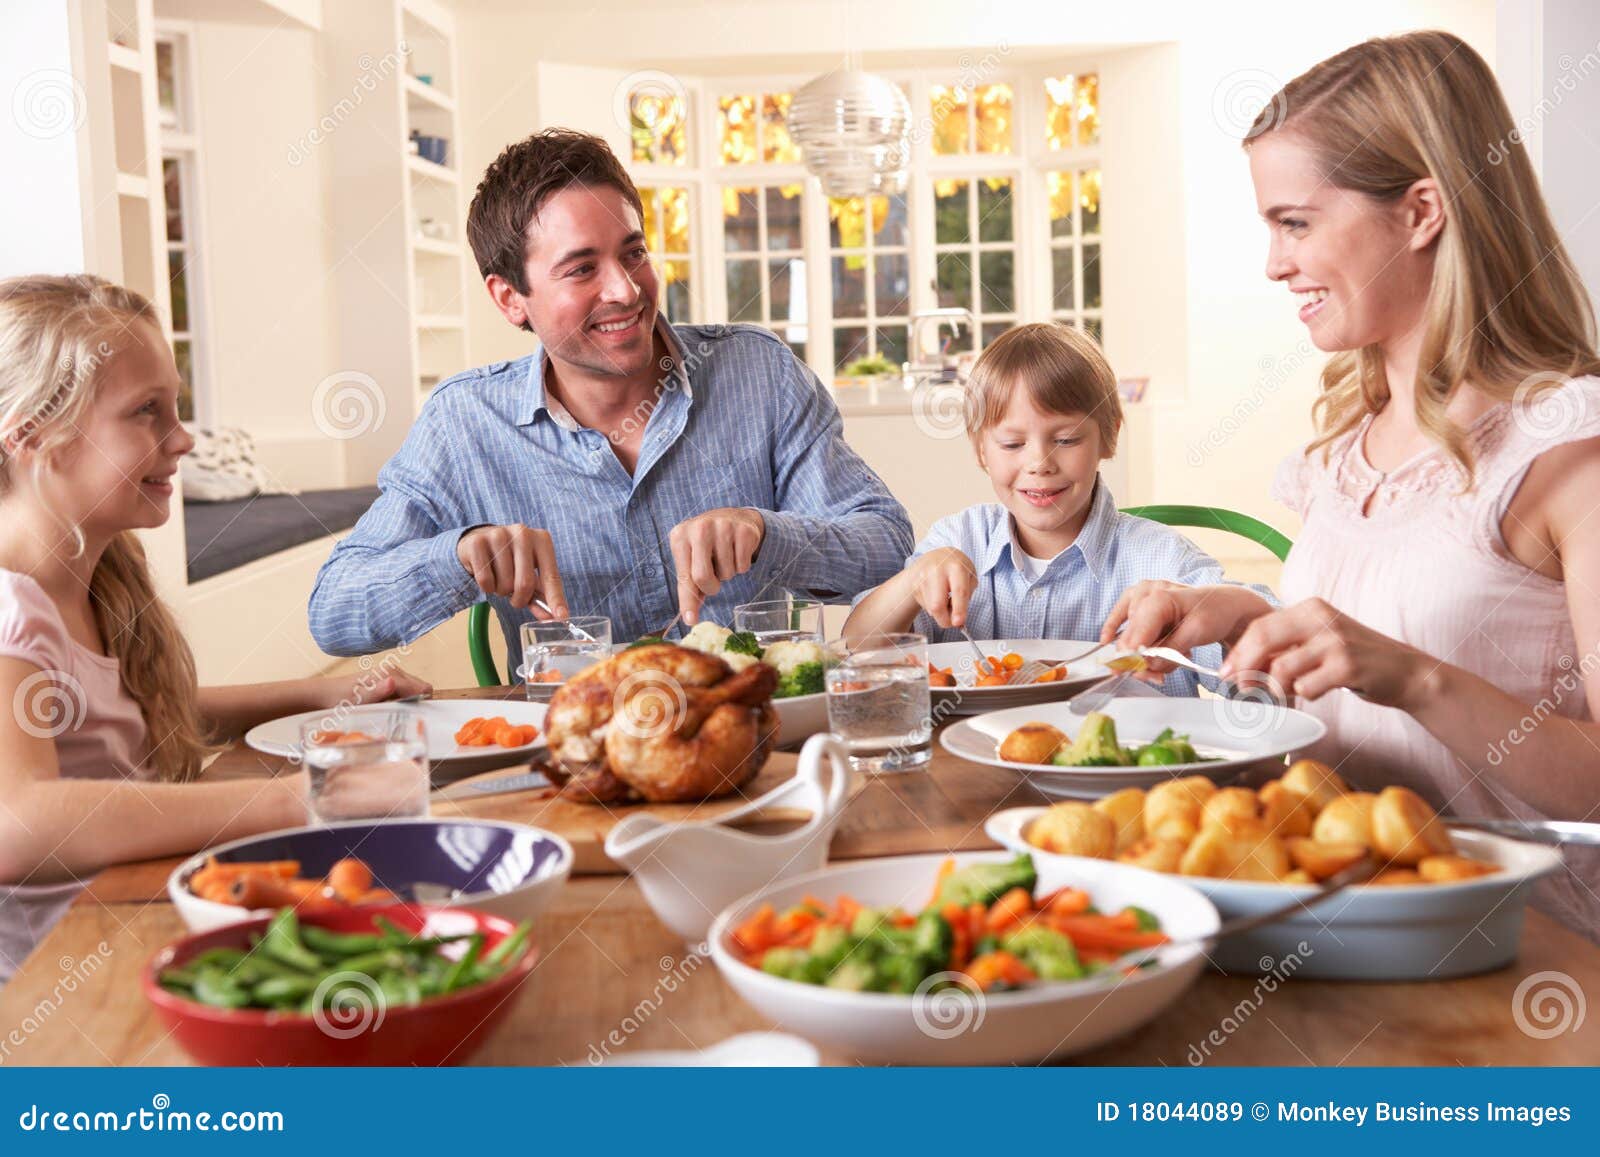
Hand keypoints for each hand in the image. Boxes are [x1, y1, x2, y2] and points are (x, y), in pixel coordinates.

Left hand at [324, 665, 432, 707]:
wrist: (326, 694)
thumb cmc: (342, 699)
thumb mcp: (360, 699)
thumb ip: (378, 691)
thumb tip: (393, 681)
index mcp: (392, 674)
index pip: (422, 689)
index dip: (420, 704)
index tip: (409, 716)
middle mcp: (394, 671)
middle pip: (421, 688)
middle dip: (415, 702)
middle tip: (396, 713)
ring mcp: (392, 674)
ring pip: (413, 689)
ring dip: (407, 702)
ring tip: (388, 710)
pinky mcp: (388, 679)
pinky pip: (405, 691)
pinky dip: (400, 700)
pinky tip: (385, 706)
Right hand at [456, 524, 567, 614]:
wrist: (479, 540)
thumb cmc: (510, 560)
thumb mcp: (530, 572)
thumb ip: (540, 595)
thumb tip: (551, 617)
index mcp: (542, 539)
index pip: (551, 576)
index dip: (556, 599)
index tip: (561, 616)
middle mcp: (522, 533)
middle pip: (525, 584)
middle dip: (520, 600)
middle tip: (515, 599)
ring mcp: (499, 535)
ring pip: (504, 584)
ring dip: (501, 591)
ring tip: (499, 579)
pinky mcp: (477, 542)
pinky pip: (485, 580)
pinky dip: (487, 587)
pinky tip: (487, 574)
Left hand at [669, 507, 764, 623]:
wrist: (733, 518)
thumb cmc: (707, 545)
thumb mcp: (691, 559)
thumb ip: (689, 586)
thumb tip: (690, 619)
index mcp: (680, 536)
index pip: (684, 576)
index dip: (688, 601)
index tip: (691, 620)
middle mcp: (699, 528)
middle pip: (703, 577)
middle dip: (711, 587)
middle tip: (714, 581)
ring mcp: (722, 527)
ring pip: (727, 573)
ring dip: (728, 573)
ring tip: (725, 557)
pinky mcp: (743, 531)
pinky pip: (743, 566)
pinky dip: (741, 566)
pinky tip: (736, 551)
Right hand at [907, 547, 978, 628]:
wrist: (937, 556)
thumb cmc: (957, 568)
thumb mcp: (970, 577)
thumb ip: (966, 597)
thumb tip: (957, 621)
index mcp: (956, 567)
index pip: (958, 591)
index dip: (959, 610)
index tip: (958, 623)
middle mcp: (937, 570)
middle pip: (937, 604)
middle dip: (944, 620)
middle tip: (952, 622)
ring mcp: (922, 577)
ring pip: (931, 609)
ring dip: (940, 613)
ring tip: (946, 600)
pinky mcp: (914, 585)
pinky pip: (925, 606)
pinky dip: (933, 607)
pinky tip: (937, 596)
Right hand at [1101, 582, 1272, 675]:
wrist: (1224, 603)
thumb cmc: (1214, 612)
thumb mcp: (1196, 633)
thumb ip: (1168, 651)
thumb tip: (1144, 666)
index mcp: (1160, 597)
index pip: (1137, 633)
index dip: (1134, 657)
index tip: (1134, 674)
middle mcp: (1146, 592)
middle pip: (1130, 637)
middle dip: (1142, 661)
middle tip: (1157, 676)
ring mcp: (1141, 594)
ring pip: (1128, 634)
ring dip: (1144, 653)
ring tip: (1171, 656)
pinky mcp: (1138, 599)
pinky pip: (1120, 618)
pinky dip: (1120, 634)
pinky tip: (1106, 639)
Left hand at [1219, 597, 1430, 706]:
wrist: (1406, 672)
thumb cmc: (1355, 659)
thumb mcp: (1319, 641)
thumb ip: (1286, 646)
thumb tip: (1242, 665)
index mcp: (1310, 608)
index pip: (1260, 626)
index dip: (1238, 652)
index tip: (1226, 673)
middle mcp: (1321, 618)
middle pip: (1263, 640)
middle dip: (1245, 668)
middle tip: (1241, 688)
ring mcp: (1335, 640)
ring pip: (1282, 668)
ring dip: (1280, 687)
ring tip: (1295, 689)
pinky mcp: (1347, 665)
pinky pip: (1306, 686)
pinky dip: (1305, 694)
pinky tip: (1320, 690)